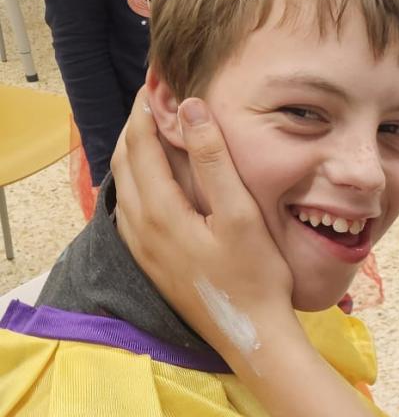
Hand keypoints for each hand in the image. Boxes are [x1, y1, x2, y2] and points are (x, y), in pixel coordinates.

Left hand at [112, 91, 295, 368]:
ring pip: (124, 187)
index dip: (146, 109)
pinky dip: (137, 182)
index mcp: (160, 212)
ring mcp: (143, 249)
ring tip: (154, 130)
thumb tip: (191, 108)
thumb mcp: (241, 213)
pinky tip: (154, 181)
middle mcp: (141, 229)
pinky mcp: (151, 263)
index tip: (158, 81)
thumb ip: (213, 159)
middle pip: (125, 162)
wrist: (251, 335)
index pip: (140, 144)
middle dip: (137, 126)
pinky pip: (130, 210)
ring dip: (134, 153)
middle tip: (155, 98)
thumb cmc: (256, 276)